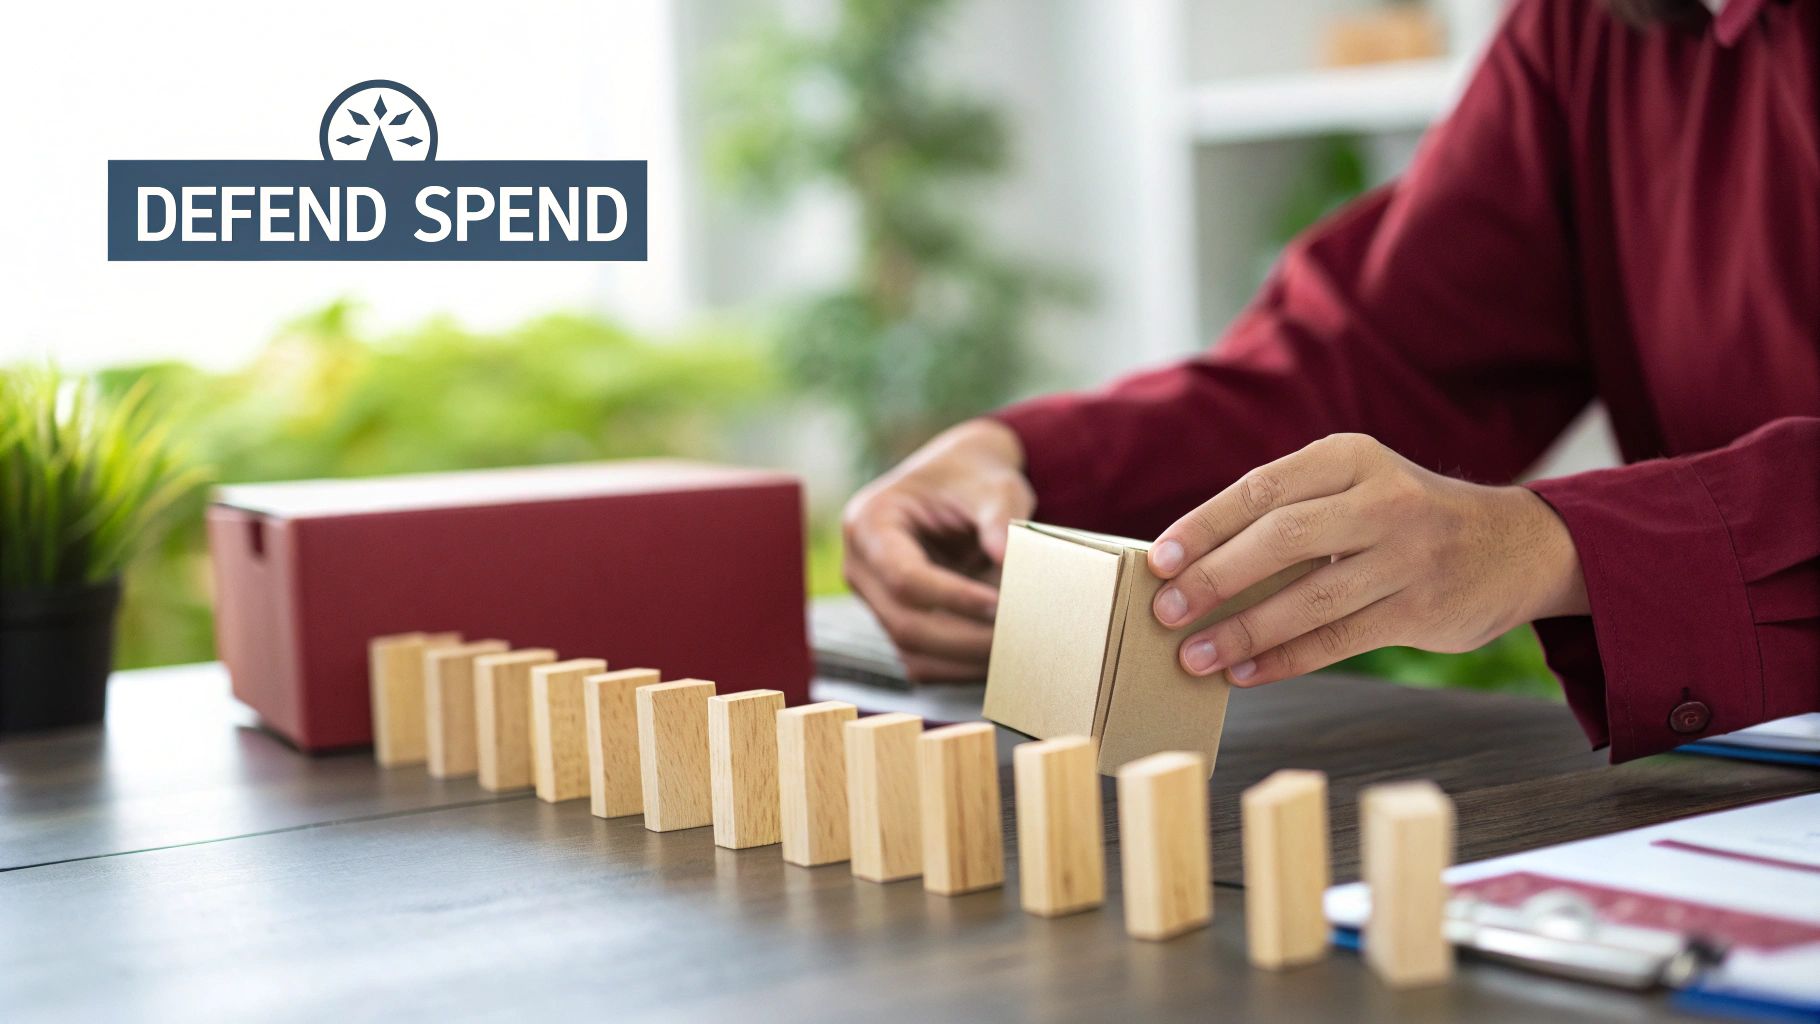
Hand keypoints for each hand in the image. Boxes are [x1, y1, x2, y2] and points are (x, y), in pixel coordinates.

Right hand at [842, 419, 1034, 680]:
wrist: (960, 484)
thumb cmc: (974, 480)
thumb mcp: (994, 485)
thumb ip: (1001, 517)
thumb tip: (1007, 559)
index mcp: (869, 523)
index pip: (904, 576)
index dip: (953, 597)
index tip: (1002, 606)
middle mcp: (861, 567)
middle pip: (905, 624)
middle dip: (966, 640)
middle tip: (1021, 641)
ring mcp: (874, 601)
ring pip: (913, 654)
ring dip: (967, 662)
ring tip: (1018, 652)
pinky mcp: (896, 624)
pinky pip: (924, 662)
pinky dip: (963, 667)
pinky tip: (1002, 656)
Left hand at [1148, 433, 1587, 686]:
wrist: (1515, 546)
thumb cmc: (1404, 517)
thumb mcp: (1355, 485)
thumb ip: (1290, 510)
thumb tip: (1195, 563)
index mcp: (1350, 457)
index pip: (1261, 489)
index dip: (1204, 526)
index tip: (1159, 560)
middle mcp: (1381, 499)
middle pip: (1281, 539)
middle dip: (1215, 578)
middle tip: (1166, 611)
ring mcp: (1407, 555)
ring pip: (1308, 598)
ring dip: (1243, 631)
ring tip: (1194, 656)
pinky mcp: (1422, 609)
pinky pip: (1337, 640)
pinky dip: (1285, 660)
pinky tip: (1245, 674)